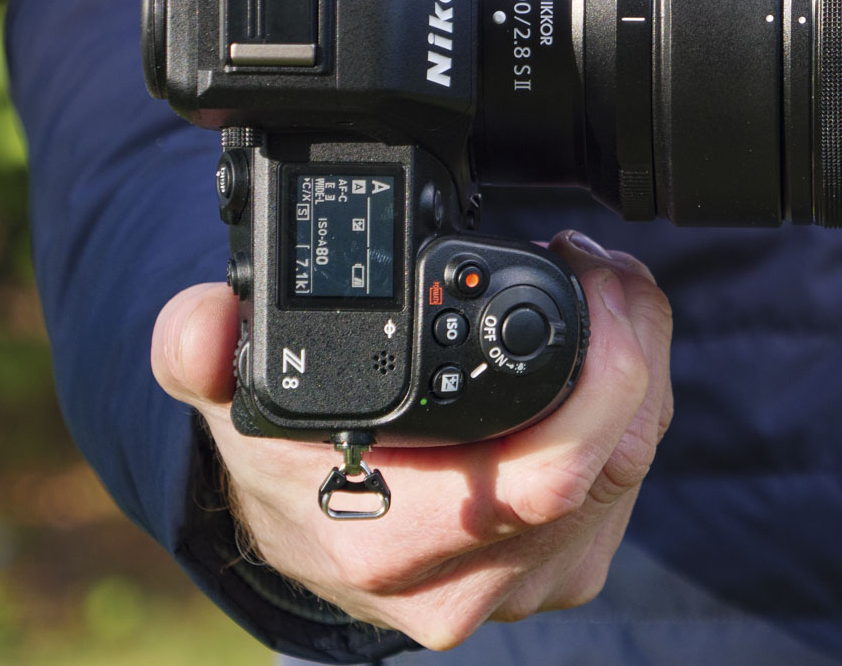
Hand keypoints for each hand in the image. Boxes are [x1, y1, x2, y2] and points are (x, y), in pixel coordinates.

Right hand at [150, 231, 672, 649]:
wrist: (303, 532)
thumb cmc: (280, 460)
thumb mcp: (227, 397)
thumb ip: (201, 352)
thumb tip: (200, 323)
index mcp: (393, 542)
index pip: (550, 473)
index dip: (602, 365)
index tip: (579, 268)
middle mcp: (468, 579)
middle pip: (614, 459)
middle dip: (633, 341)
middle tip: (600, 261)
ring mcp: (525, 581)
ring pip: (634, 463)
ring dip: (641, 362)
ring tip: (606, 283)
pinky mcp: (564, 568)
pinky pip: (628, 479)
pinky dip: (633, 403)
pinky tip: (608, 347)